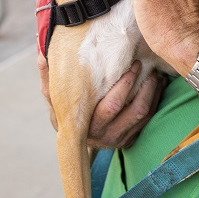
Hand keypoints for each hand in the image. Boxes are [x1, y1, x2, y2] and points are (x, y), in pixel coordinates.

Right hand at [37, 52, 165, 147]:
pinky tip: (156, 84)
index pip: (112, 105)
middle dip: (144, 86)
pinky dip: (156, 101)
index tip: (133, 64)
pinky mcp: (129, 140)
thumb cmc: (66, 106)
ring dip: (153, 92)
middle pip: (134, 111)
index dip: (126, 84)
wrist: (75, 133)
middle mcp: (104, 137)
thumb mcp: (54, 93)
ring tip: (155, 73)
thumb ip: (48, 76)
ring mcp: (118, 141)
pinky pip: (148, 120)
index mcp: (85, 125)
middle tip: (147, 65)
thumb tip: (41, 56)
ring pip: (143, 115)